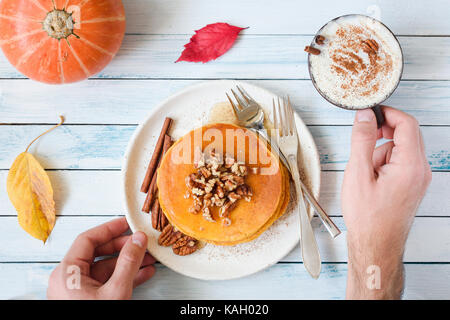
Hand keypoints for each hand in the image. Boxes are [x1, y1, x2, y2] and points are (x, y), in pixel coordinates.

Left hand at [47, 217, 155, 299]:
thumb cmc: (93, 319)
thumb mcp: (115, 291)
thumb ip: (128, 262)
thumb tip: (138, 239)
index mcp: (67, 272)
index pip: (88, 239)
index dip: (109, 229)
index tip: (127, 223)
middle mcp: (69, 279)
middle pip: (98, 254)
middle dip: (124, 248)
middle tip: (142, 242)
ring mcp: (79, 292)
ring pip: (106, 269)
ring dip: (129, 263)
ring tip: (149, 259)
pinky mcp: (89, 301)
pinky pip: (107, 283)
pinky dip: (125, 277)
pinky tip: (144, 274)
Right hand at [342, 106, 430, 298]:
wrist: (376, 244)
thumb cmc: (367, 216)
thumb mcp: (358, 173)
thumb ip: (362, 140)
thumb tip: (365, 116)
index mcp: (410, 165)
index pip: (407, 124)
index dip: (388, 113)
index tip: (370, 113)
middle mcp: (420, 170)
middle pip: (407, 135)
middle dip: (383, 133)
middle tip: (363, 141)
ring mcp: (419, 178)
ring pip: (402, 149)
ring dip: (382, 151)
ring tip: (366, 172)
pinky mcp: (413, 184)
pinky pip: (401, 162)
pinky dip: (386, 163)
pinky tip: (372, 179)